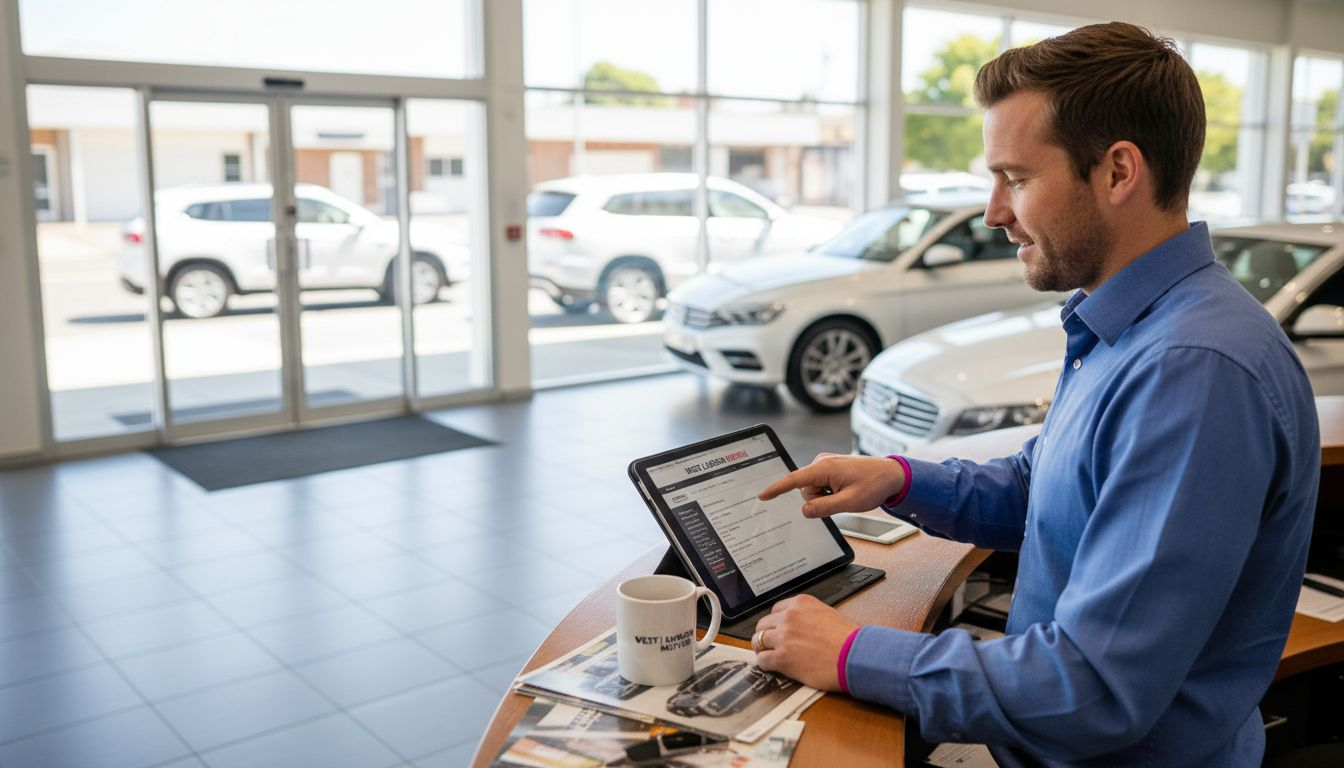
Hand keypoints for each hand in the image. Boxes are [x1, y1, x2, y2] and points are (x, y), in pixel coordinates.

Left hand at [753, 595, 859, 691]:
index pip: (775, 610)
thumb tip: (797, 625)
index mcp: (800, 603)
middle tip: (772, 645)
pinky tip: (774, 666)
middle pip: (763, 624)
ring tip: (772, 656)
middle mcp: (789, 616)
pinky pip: (762, 659)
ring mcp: (783, 637)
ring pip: (758, 641)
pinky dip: (765, 664)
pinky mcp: (782, 658)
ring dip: (763, 649)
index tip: (778, 631)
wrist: (855, 656)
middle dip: (767, 635)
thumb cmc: (848, 639)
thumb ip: (806, 616)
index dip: (776, 623)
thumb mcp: (826, 614)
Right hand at [758, 453, 904, 517]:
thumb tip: (804, 510)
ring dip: (826, 496)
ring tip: (847, 492)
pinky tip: (845, 489)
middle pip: (805, 490)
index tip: (762, 495)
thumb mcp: (849, 502)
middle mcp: (822, 462)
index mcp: (824, 467)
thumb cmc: (874, 485)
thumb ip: (824, 508)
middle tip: (842, 498)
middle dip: (819, 499)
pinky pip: (821, 485)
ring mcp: (826, 464)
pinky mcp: (830, 467)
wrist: (892, 475)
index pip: (793, 480)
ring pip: (813, 489)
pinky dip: (830, 491)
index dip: (776, 489)